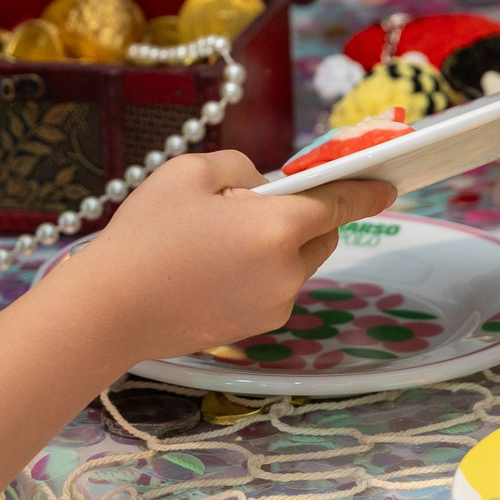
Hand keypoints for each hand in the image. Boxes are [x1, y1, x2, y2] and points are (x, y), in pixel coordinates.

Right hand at [44, 151, 396, 364]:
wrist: (109, 310)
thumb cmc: (145, 235)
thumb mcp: (190, 173)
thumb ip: (243, 169)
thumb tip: (265, 188)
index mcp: (278, 228)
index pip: (340, 203)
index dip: (367, 190)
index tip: (389, 183)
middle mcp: (287, 272)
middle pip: (322, 235)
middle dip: (305, 216)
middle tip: (252, 205)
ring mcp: (274, 306)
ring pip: (297, 264)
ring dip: (278, 246)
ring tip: (218, 240)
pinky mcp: (255, 330)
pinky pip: (273, 289)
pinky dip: (258, 272)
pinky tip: (210, 268)